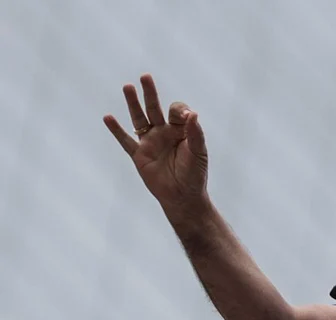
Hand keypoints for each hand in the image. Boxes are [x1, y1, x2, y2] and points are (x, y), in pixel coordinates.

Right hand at [103, 74, 207, 208]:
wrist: (183, 196)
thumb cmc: (194, 174)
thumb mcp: (199, 153)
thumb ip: (195, 133)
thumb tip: (193, 114)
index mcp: (180, 130)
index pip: (177, 111)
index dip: (180, 110)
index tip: (186, 116)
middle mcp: (164, 133)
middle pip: (155, 108)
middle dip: (150, 93)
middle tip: (145, 77)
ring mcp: (150, 143)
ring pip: (139, 119)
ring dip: (133, 104)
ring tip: (128, 87)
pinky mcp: (139, 155)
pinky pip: (125, 141)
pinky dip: (116, 130)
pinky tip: (108, 117)